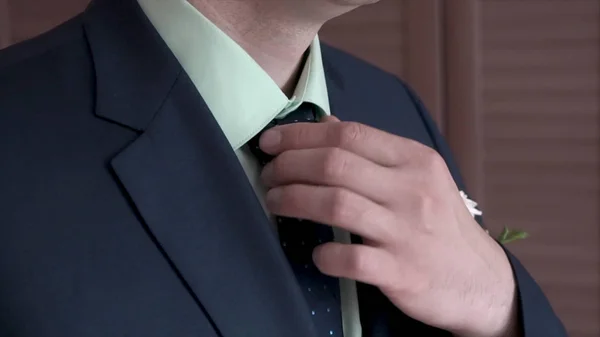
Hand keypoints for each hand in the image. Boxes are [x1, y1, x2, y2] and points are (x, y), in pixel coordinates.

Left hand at [258, 117, 520, 336]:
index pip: (349, 134)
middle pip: (335, 165)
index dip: (300, 135)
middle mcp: (412, 191)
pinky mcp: (402, 272)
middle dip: (289, 166)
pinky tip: (316, 252)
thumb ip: (373, 151)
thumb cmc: (439, 223)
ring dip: (293, 200)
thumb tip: (326, 124)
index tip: (270, 141)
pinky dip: (324, 254)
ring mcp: (407, 233)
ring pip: (336, 205)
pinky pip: (351, 260)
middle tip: (268, 175)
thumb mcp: (418, 176)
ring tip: (274, 201)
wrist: (478, 279)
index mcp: (415, 160)